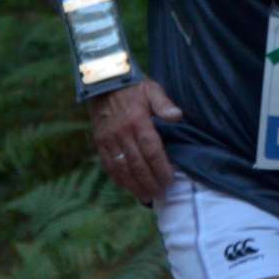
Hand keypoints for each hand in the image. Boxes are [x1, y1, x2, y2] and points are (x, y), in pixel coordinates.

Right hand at [87, 78, 182, 202]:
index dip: (161, 168)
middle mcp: (122, 133)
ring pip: (123, 168)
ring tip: (146, 197)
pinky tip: (128, 187)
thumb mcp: (151, 89)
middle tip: (161, 195)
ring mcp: (109, 139)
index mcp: (138, 121)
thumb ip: (164, 104)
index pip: (152, 150)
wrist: (103, 81)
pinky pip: (108, 165)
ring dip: (135, 185)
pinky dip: (118, 179)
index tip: (169, 180)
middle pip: (138, 164)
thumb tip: (178, 116)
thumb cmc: (132, 86)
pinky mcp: (100, 142)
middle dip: (150, 182)